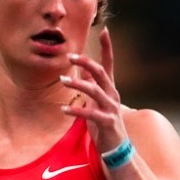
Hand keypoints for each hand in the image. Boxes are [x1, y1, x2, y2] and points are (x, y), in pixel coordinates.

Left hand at [60, 29, 128, 155]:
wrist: (117, 149)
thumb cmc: (104, 124)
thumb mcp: (97, 102)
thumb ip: (92, 85)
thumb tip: (82, 69)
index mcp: (110, 89)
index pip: (109, 64)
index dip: (107, 47)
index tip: (104, 30)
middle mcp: (113, 95)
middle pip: (100, 73)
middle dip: (86, 62)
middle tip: (70, 56)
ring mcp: (111, 108)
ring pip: (94, 90)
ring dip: (77, 84)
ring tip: (62, 80)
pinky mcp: (107, 122)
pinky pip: (91, 113)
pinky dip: (76, 110)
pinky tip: (64, 109)